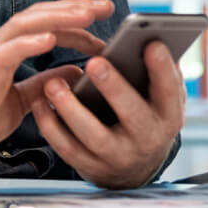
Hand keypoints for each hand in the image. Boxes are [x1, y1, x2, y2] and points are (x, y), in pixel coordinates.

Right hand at [0, 0, 111, 170]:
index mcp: (5, 51)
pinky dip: (29, 42)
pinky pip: (7, 52)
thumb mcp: (21, 101)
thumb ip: (44, 84)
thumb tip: (76, 74)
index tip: (102, 23)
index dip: (74, 22)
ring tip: (87, 14)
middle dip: (73, 9)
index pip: (43, 25)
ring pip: (24, 25)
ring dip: (58, 18)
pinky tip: (50, 39)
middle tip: (106, 6)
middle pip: (37, 15)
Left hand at [29, 41, 184, 188]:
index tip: (151, 44)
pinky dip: (50, 125)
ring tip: (53, 83)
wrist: (131, 169)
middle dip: (114, 88)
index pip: (169, 92)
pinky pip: (66, 146)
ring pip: (94, 135)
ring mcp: (117, 156)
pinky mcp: (90, 166)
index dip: (162, 70)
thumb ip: (156, 74)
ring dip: (71, 108)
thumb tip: (150, 38)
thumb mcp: (157, 100)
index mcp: (167, 117)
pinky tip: (38, 101)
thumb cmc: (142, 116)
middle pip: (133, 114)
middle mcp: (146, 140)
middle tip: (94, 62)